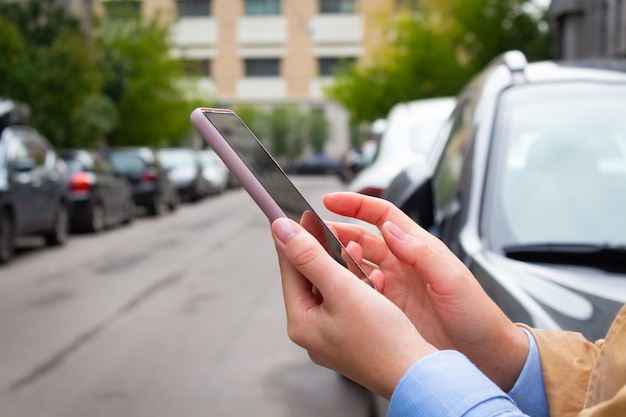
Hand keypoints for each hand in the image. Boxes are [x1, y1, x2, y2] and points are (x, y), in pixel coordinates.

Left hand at [272, 217, 436, 398]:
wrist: (417, 375)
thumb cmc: (382, 339)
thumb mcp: (342, 289)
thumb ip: (310, 256)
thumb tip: (281, 231)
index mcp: (302, 323)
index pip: (289, 270)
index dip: (295, 238)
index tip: (300, 215)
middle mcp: (313, 332)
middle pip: (310, 279)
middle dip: (323, 252)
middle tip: (329, 227)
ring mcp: (333, 337)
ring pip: (332, 289)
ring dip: (344, 266)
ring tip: (355, 250)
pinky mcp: (354, 337)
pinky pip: (349, 302)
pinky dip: (359, 286)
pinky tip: (373, 278)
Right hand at [323, 192, 528, 390]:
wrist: (486, 358)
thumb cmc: (477, 316)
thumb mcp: (452, 279)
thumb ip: (421, 253)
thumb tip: (390, 229)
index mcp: (419, 248)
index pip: (382, 216)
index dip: (356, 206)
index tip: (331, 201)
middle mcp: (402, 265)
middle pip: (362, 239)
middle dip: (337, 233)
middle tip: (313, 234)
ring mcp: (393, 288)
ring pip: (356, 266)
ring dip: (339, 262)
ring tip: (325, 263)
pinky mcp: (387, 310)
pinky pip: (360, 294)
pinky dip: (349, 290)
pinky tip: (345, 293)